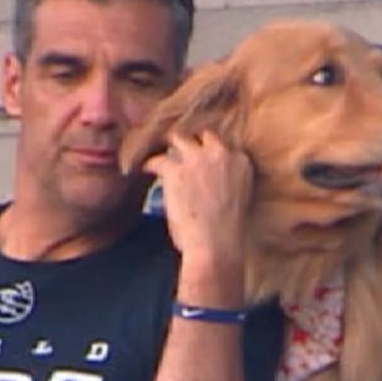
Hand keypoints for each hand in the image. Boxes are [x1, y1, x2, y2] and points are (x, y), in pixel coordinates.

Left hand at [141, 130, 251, 299]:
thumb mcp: (236, 198)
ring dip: (169, 147)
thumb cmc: (228, 232)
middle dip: (191, 142)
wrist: (217, 245)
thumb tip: (201, 180)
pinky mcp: (176, 171)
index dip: (209, 153)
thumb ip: (224, 181)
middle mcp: (221, 154)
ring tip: (158, 154)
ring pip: (178, 138)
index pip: (222, 146)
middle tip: (178, 152)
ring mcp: (197, 159)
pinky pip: (156, 159)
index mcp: (241, 162)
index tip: (201, 161)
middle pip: (203, 135)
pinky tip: (140, 169)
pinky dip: (147, 164)